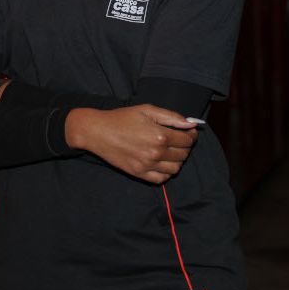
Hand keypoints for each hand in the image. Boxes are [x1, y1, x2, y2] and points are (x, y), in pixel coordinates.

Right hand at [66, 105, 198, 183]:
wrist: (97, 131)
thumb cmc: (121, 118)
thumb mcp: (146, 110)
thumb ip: (171, 117)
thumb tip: (191, 124)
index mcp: (160, 135)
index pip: (187, 140)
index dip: (191, 135)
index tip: (187, 132)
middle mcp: (156, 153)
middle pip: (183, 154)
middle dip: (185, 146)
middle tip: (177, 140)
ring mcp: (147, 165)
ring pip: (175, 169)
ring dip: (177, 160)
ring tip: (169, 151)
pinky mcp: (139, 173)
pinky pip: (161, 179)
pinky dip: (166, 172)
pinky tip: (161, 162)